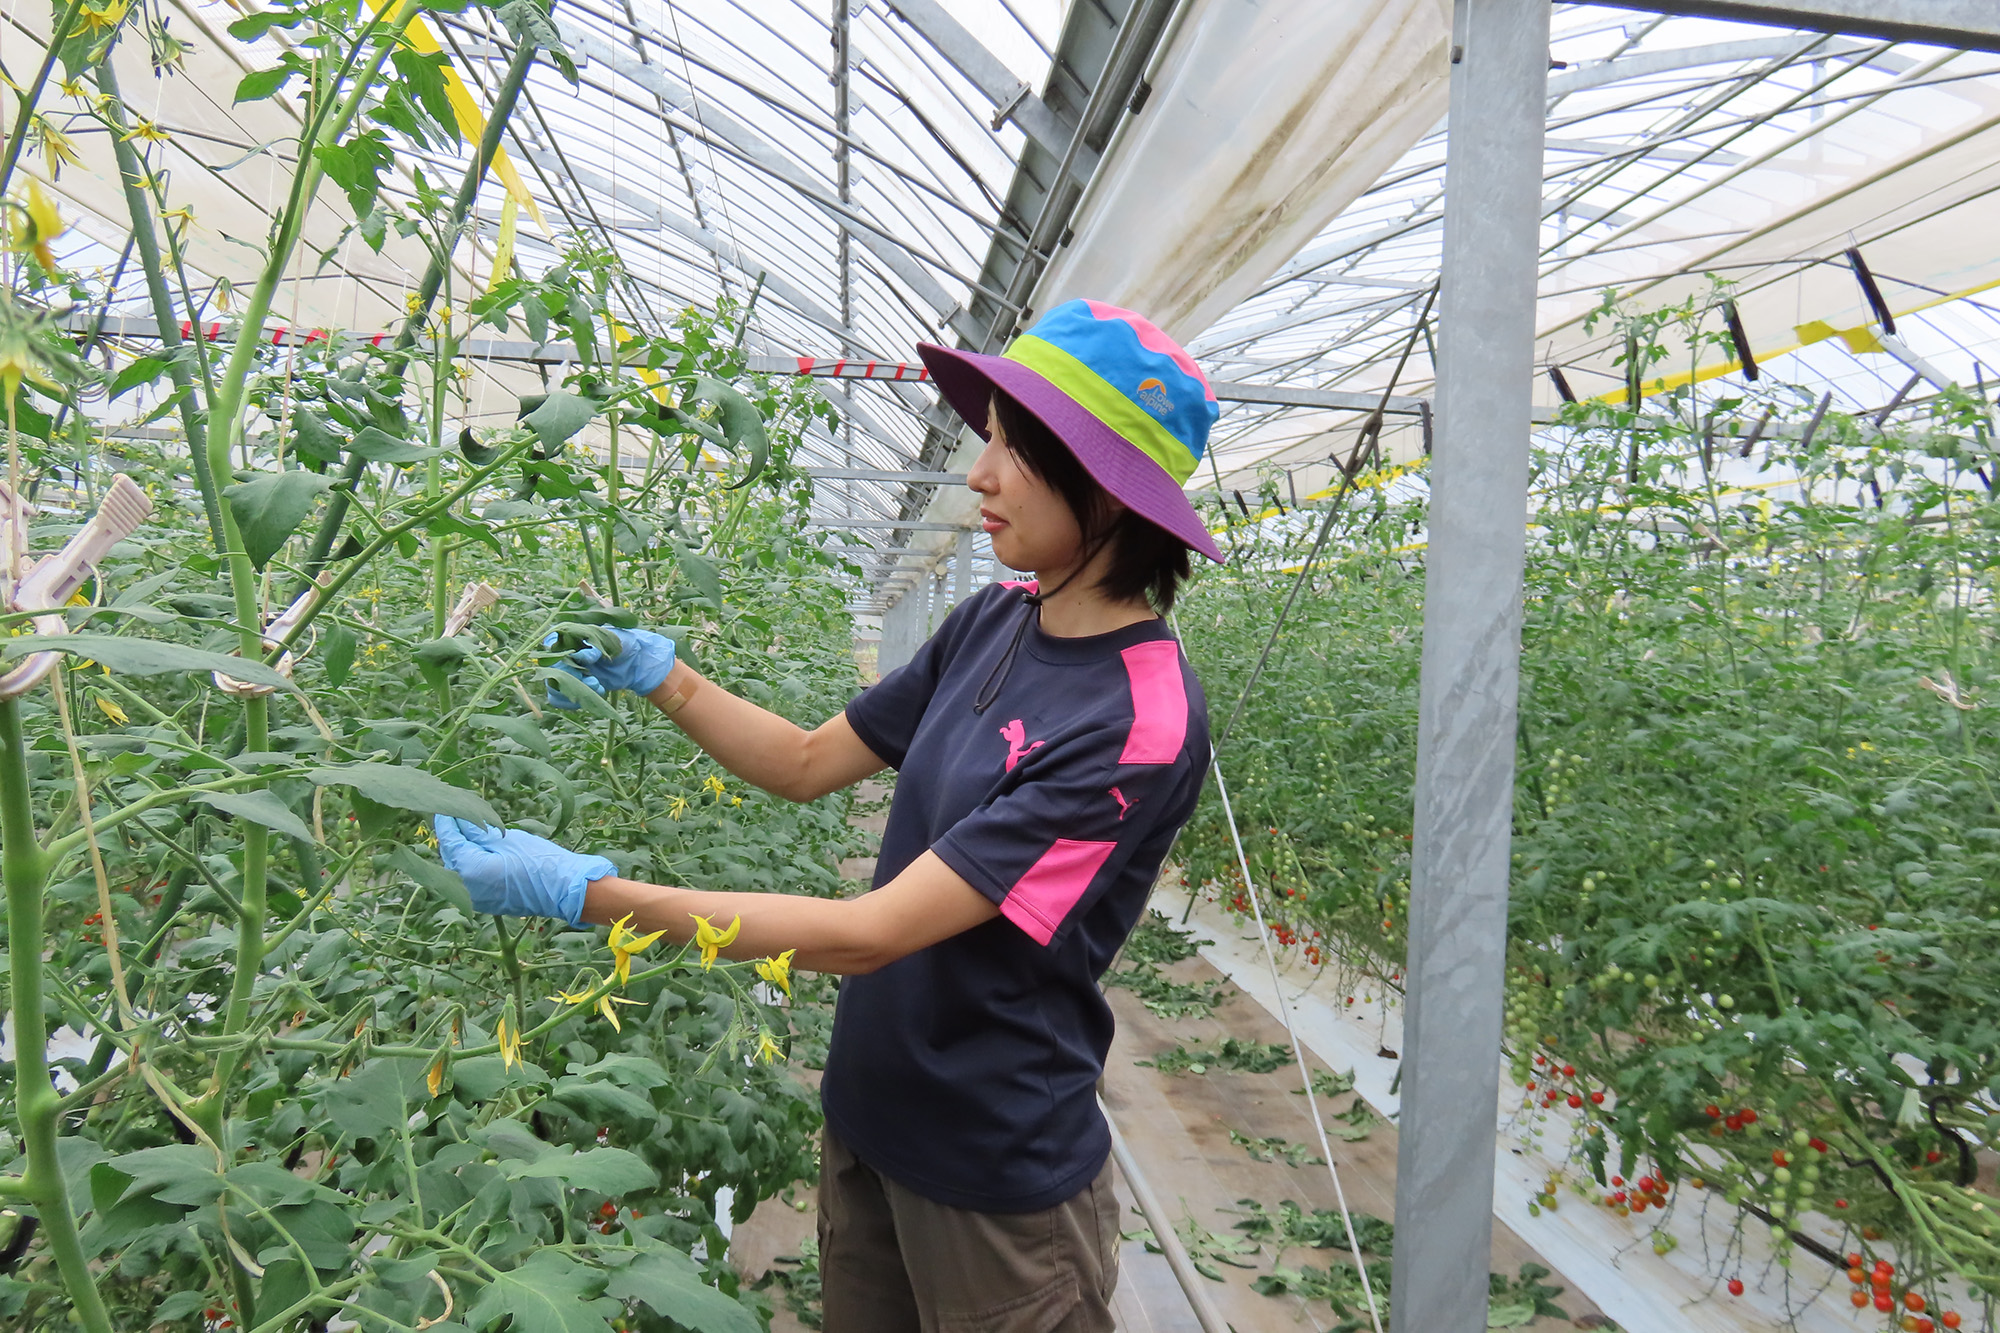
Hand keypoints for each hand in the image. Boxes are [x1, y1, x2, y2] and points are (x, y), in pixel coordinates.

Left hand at [432, 816, 614, 925]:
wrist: (563, 889)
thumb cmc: (538, 861)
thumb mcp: (506, 838)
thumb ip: (477, 830)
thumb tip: (458, 817)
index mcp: (469, 868)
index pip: (448, 838)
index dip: (446, 819)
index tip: (448, 803)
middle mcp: (465, 887)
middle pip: (449, 853)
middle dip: (453, 833)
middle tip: (460, 812)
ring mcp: (475, 897)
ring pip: (458, 867)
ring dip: (462, 848)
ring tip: (472, 828)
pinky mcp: (485, 902)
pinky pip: (468, 879)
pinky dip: (471, 862)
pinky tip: (481, 849)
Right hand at [544, 627, 675, 709]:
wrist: (635, 662)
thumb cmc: (624, 643)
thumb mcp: (614, 640)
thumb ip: (596, 645)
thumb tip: (580, 656)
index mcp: (570, 635)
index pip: (551, 643)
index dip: (559, 654)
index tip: (582, 660)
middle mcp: (563, 653)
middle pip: (550, 667)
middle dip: (571, 675)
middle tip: (592, 679)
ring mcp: (566, 670)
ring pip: (553, 684)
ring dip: (573, 690)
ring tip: (598, 686)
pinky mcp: (573, 686)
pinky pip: (559, 698)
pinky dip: (572, 701)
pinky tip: (594, 695)